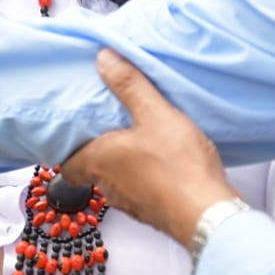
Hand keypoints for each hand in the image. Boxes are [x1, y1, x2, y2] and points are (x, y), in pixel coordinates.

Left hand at [60, 50, 238, 248]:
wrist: (208, 215)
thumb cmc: (178, 167)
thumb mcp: (155, 114)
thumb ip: (130, 85)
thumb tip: (104, 59)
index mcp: (99, 161)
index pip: (66, 163)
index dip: (67, 149)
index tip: (74, 132)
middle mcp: (109, 186)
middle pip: (91, 169)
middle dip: (98, 151)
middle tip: (109, 129)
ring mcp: (131, 203)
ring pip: (116, 181)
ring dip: (123, 165)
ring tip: (137, 142)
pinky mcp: (153, 213)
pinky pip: (140, 192)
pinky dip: (145, 178)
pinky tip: (163, 165)